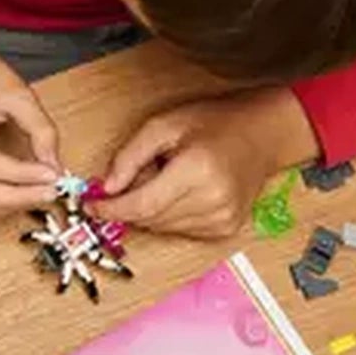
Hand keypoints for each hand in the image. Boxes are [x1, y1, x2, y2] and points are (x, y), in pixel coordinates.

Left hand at [97, 89, 316, 239]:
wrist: (263, 135)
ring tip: (166, 178)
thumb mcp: (164, 125)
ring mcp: (222, 219)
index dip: (111, 209)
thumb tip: (107, 187)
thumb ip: (130, 156)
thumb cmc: (216, 124)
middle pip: (149, 219)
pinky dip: (169, 216)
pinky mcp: (226, 229)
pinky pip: (180, 230)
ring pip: (162, 228)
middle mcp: (212, 200)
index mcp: (197, 171)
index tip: (91, 206)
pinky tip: (181, 192)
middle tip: (132, 179)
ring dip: (150, 210)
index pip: (141, 205)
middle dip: (130, 204)